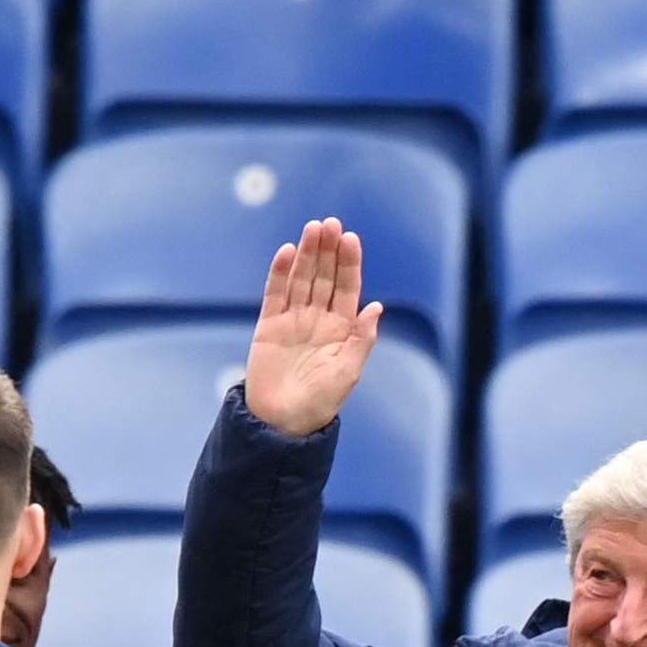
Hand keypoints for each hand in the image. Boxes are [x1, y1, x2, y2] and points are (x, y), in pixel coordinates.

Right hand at [243, 219, 384, 438]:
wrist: (282, 422)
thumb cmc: (320, 403)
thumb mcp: (347, 372)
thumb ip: (361, 339)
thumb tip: (376, 307)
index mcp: (342, 329)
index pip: (347, 288)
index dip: (349, 263)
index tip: (350, 239)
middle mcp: (318, 319)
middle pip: (325, 276)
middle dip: (328, 250)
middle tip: (329, 224)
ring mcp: (293, 320)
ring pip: (301, 278)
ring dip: (307, 253)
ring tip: (312, 228)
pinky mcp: (269, 325)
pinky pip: (275, 293)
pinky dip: (280, 272)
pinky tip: (287, 252)